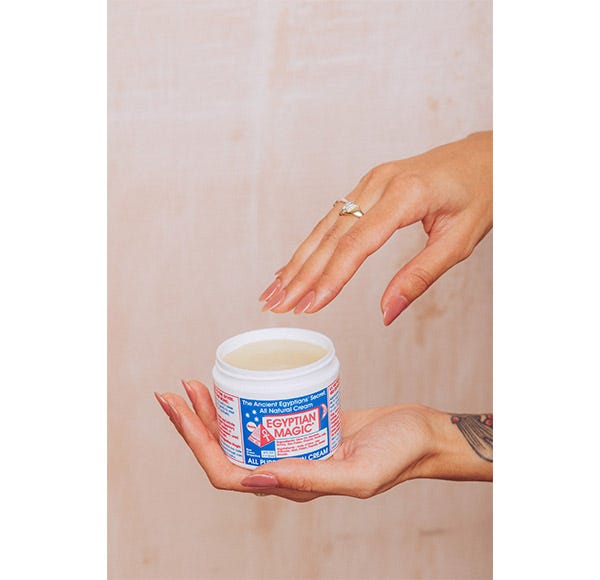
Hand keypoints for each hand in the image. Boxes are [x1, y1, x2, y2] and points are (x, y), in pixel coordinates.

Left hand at [155, 380, 491, 501]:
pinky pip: (264, 417)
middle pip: (226, 452)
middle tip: (175, 391)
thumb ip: (309, 478)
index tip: (179, 410)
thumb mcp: (357, 473)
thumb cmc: (398, 455)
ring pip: (241, 435)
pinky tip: (238, 384)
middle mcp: (287, 469)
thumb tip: (256, 477)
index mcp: (294, 485)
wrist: (421, 434)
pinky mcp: (305, 426)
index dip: (198, 445)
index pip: (229, 473)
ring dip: (213, 413)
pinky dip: (244, 402)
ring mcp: (295, 448)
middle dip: (194, 425)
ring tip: (195, 384)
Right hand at [259, 131, 491, 324]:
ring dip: (298, 260)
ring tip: (275, 290)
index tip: (310, 305)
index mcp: (405, 195)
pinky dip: (312, 244)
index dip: (330, 278)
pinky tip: (295, 262)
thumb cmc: (482, 193)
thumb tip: (386, 313)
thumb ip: (419, 277)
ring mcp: (371, 180)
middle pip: (332, 235)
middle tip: (277, 304)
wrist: (490, 155)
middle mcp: (380, 183)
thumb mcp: (459, 242)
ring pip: (325, 226)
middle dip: (302, 274)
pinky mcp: (368, 185)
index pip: (357, 243)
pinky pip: (333, 217)